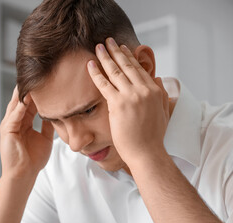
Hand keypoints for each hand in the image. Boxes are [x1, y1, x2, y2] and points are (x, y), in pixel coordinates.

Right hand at [0, 87, 54, 179]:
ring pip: (17, 104)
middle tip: (36, 72)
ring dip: (23, 93)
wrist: (24, 174)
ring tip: (30, 80)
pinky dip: (20, 107)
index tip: (46, 80)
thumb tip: (56, 114)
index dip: (37, 92)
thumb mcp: (44, 138)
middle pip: (22, 99)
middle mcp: (15, 120)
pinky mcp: (7, 130)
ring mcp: (10, 124)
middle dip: (29, 87)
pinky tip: (26, 98)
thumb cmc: (33, 159)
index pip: (30, 102)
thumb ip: (47, 125)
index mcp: (23, 121)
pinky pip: (14, 115)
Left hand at [87, 38, 169, 165]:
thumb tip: (159, 79)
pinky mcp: (118, 104)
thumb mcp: (163, 112)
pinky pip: (104, 84)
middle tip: (107, 41)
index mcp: (154, 90)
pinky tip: (89, 64)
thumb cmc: (153, 136)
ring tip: (98, 47)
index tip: (121, 48)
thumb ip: (161, 94)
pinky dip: (96, 73)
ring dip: (105, 57)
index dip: (129, 57)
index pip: (139, 69)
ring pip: (115, 71)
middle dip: (116, 51)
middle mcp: (144, 90)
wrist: (147, 152)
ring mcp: (131, 96)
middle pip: (127, 66)